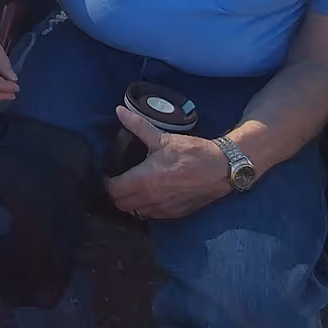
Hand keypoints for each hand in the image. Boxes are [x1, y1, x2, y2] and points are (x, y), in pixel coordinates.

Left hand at [103, 107, 231, 220]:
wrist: (221, 169)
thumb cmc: (192, 153)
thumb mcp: (162, 138)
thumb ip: (137, 126)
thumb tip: (119, 111)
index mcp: (143, 180)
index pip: (112, 190)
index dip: (106, 181)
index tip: (109, 173)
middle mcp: (150, 199)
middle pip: (120, 204)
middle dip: (116, 193)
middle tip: (118, 179)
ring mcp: (162, 209)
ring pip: (134, 212)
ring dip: (129, 202)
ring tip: (132, 187)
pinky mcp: (174, 214)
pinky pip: (150, 216)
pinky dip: (144, 208)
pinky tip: (149, 194)